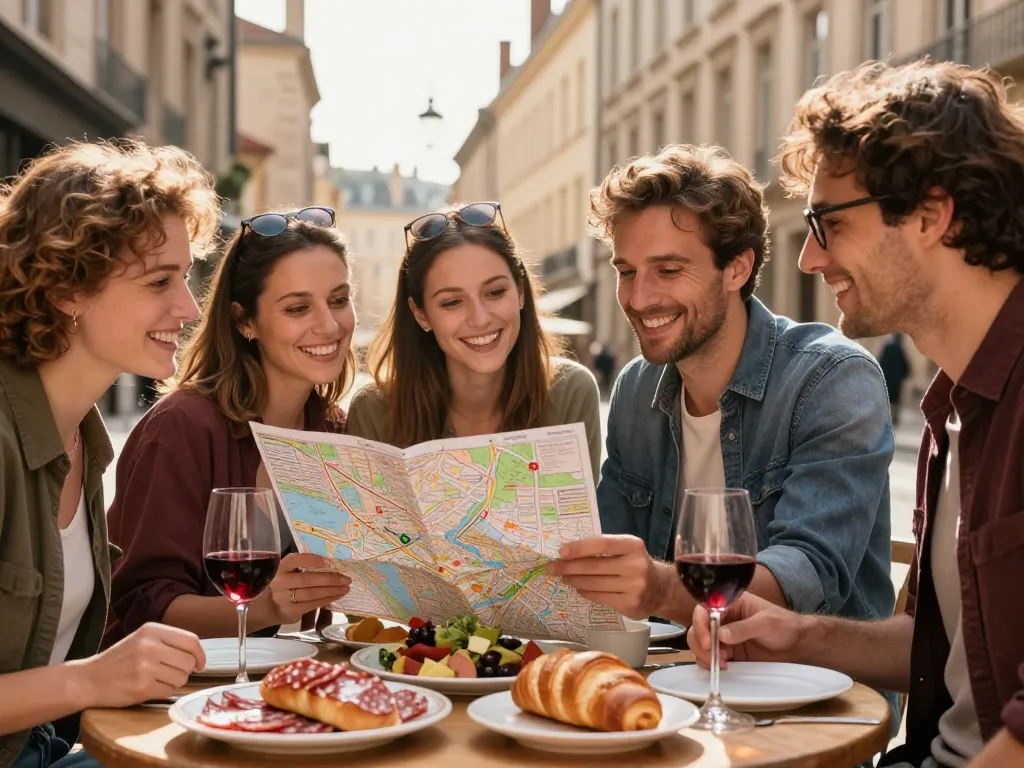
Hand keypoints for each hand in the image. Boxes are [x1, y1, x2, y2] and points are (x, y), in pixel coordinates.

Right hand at [72, 623, 204, 707]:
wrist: (88, 679)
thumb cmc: (119, 660)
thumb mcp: (142, 639)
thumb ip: (168, 642)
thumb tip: (198, 656)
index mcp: (151, 630)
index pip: (191, 641)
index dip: (200, 655)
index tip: (200, 664)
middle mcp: (149, 646)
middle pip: (189, 661)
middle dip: (185, 670)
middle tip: (170, 672)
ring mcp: (145, 667)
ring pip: (182, 678)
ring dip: (174, 682)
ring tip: (156, 679)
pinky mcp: (142, 687)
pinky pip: (169, 691)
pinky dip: (163, 692)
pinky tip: (148, 687)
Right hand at [252, 553, 351, 626]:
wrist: (265, 608)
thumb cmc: (283, 586)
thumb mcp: (287, 573)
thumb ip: (303, 568)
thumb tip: (331, 564)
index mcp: (282, 568)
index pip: (295, 560)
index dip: (311, 559)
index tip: (327, 561)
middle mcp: (281, 582)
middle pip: (308, 579)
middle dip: (330, 579)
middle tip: (346, 578)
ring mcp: (284, 598)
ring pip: (312, 593)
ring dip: (332, 591)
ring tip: (345, 588)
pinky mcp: (291, 611)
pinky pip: (312, 604)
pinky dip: (327, 600)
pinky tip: (336, 596)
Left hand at [546, 535, 660, 618]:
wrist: (661, 589)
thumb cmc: (635, 563)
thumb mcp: (626, 549)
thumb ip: (604, 548)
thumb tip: (569, 551)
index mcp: (633, 546)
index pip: (601, 544)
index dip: (579, 547)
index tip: (561, 551)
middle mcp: (635, 565)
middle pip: (594, 566)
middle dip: (569, 567)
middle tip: (552, 567)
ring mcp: (634, 586)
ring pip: (594, 584)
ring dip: (574, 580)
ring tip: (563, 578)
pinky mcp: (630, 604)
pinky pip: (600, 597)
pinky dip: (586, 592)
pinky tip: (579, 588)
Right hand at [688, 592, 803, 668]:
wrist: (797, 644)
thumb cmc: (784, 626)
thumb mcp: (766, 623)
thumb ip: (743, 628)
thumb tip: (721, 635)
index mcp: (731, 603)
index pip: (705, 609)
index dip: (701, 624)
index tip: (708, 641)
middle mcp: (724, 618)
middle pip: (699, 627)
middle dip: (701, 642)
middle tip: (712, 656)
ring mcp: (724, 635)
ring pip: (701, 642)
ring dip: (705, 654)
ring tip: (722, 663)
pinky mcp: (728, 651)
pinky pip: (710, 656)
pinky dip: (710, 662)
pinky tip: (723, 666)